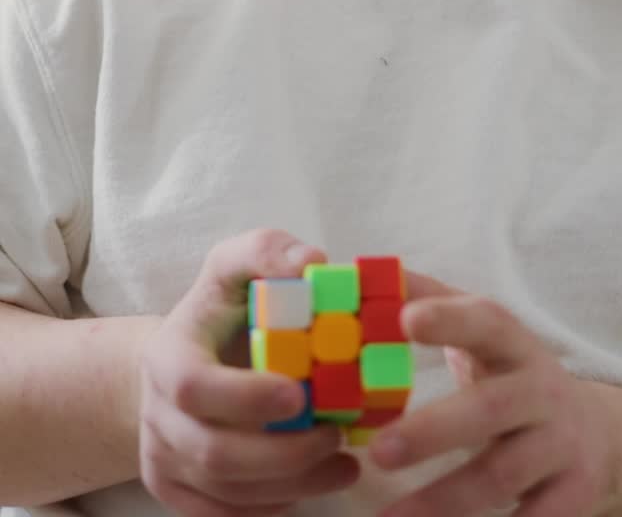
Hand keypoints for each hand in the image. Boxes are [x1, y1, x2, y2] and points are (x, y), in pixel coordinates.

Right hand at [139, 228, 360, 516]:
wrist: (179, 359)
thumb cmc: (219, 308)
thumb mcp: (236, 265)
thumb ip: (268, 251)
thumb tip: (312, 263)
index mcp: (168, 354)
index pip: (194, 386)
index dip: (246, 398)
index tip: (299, 393)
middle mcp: (156, 412)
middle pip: (213, 453)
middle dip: (283, 453)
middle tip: (337, 435)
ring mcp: (162, 456)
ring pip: (225, 491)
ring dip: (292, 483)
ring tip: (344, 462)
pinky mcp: (176, 490)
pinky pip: (224, 516)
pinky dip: (272, 506)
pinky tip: (312, 481)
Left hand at [369, 271, 619, 516]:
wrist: (599, 435)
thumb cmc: (514, 377)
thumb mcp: (484, 335)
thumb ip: (432, 301)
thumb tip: (367, 270)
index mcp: (514, 344)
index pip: (485, 322)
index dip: (448, 318)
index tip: (405, 319)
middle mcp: (541, 391)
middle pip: (489, 409)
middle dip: (433, 432)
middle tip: (378, 449)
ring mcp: (560, 446)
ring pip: (501, 476)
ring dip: (443, 501)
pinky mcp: (573, 496)